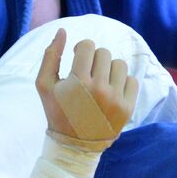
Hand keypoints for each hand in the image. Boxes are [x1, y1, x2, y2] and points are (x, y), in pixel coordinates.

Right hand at [34, 29, 139, 144]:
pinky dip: (122, 83)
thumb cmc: (57, 112)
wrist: (74, 146)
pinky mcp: (128, 108)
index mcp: (78, 82)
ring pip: (120, 64)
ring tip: (100, 82)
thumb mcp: (44, 85)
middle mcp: (99, 89)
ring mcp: (116, 99)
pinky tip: (111, 92)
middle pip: (104, 53)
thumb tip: (62, 31)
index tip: (78, 60)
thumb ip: (51, 55)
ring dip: (109, 70)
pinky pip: (132, 80)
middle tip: (88, 74)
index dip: (81, 50)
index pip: (88, 46)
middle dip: (95, 60)